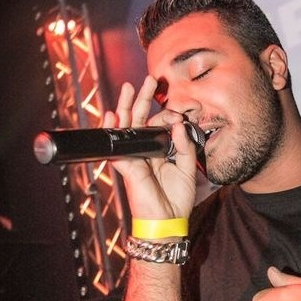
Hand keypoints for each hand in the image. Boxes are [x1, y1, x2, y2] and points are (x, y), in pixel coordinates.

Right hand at [103, 77, 198, 219]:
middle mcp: (144, 151)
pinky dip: (114, 130)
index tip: (178, 113)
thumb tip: (179, 124)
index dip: (166, 114)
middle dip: (143, 99)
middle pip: (140, 120)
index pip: (157, 124)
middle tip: (148, 80)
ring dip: (126, 107)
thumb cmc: (176, 198)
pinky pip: (117, 146)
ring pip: (126, 128)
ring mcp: (133, 157)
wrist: (167, 221)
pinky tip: (113, 116)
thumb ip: (184, 145)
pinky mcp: (127, 167)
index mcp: (158, 150)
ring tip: (129, 88)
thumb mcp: (187, 168)